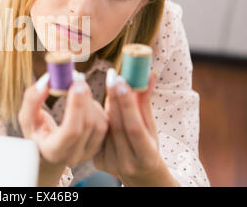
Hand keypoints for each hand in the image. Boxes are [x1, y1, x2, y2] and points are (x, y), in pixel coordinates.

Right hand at [19, 71, 108, 167]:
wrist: (48, 149)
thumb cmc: (36, 130)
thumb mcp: (26, 117)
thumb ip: (32, 100)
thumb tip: (46, 82)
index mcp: (53, 150)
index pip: (71, 130)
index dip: (76, 106)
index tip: (75, 83)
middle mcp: (73, 156)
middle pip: (87, 124)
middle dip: (84, 98)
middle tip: (78, 77)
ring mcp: (88, 153)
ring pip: (99, 124)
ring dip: (90, 102)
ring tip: (78, 89)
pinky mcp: (99, 146)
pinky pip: (105, 124)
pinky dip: (97, 108)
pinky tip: (85, 100)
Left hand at [94, 70, 177, 185]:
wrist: (139, 171)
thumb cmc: (147, 143)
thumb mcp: (150, 126)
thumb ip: (145, 102)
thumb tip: (150, 74)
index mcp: (147, 156)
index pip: (135, 127)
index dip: (128, 104)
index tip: (122, 82)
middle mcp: (128, 164)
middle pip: (117, 126)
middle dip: (114, 99)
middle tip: (112, 77)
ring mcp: (111, 165)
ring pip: (105, 129)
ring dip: (104, 105)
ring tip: (107, 87)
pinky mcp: (99, 162)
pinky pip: (96, 135)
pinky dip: (97, 117)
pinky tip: (96, 103)